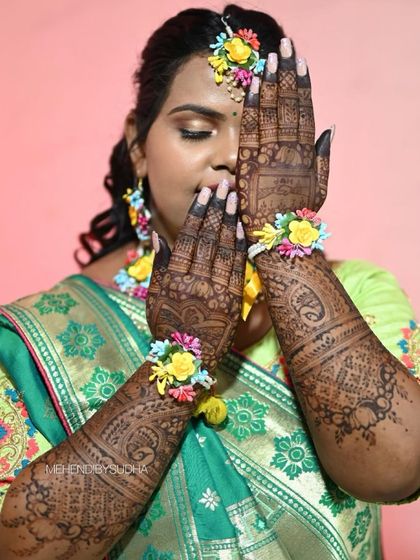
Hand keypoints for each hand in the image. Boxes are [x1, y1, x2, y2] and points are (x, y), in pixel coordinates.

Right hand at [146, 182, 246, 372]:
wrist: (187, 359)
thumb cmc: (166, 326)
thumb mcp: (154, 298)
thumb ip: (158, 266)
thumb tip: (158, 236)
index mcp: (174, 279)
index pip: (188, 239)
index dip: (198, 214)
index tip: (204, 194)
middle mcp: (195, 282)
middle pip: (208, 239)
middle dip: (216, 210)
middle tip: (223, 185)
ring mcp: (216, 291)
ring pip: (224, 250)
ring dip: (230, 221)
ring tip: (235, 198)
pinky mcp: (232, 300)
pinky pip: (238, 268)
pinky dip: (240, 247)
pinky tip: (242, 228)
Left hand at [237, 38, 331, 241]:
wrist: (276, 239)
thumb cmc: (297, 215)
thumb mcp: (319, 187)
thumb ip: (323, 157)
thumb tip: (329, 128)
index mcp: (306, 155)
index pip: (304, 112)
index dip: (302, 86)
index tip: (301, 63)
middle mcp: (288, 151)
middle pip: (288, 106)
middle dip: (287, 74)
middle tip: (285, 47)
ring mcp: (268, 157)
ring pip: (271, 113)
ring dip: (270, 83)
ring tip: (270, 58)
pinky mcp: (248, 164)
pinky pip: (250, 131)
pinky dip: (252, 108)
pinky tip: (253, 87)